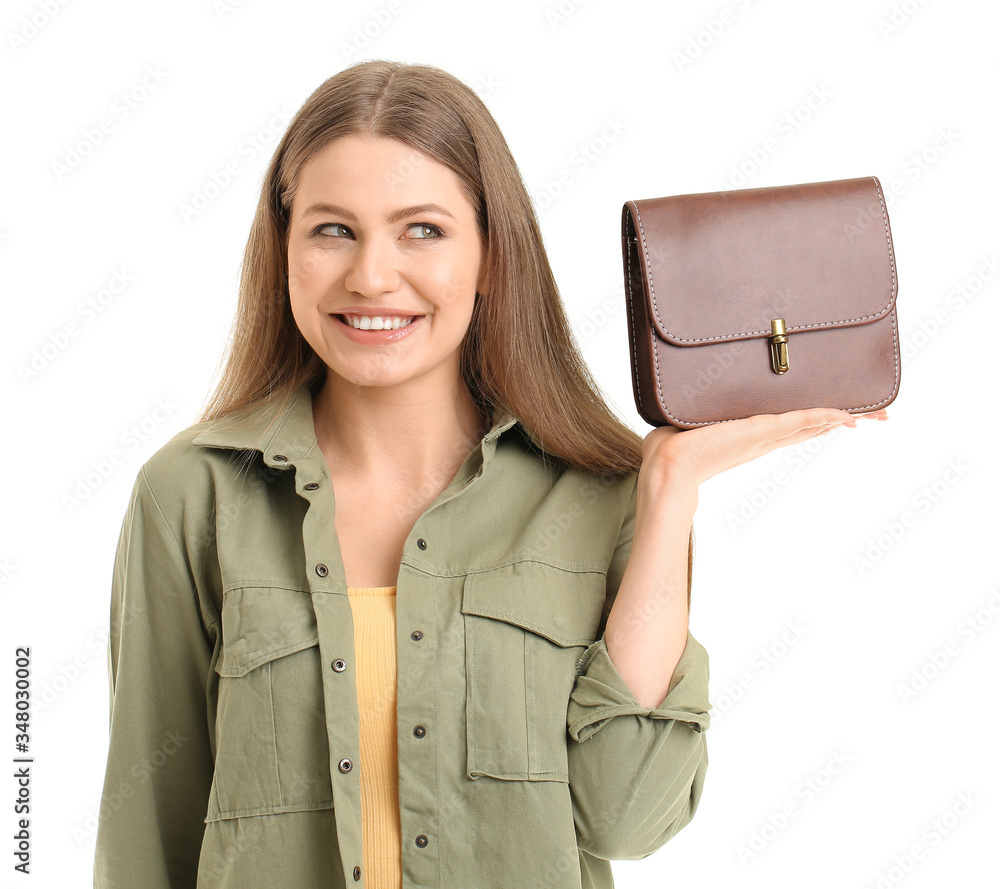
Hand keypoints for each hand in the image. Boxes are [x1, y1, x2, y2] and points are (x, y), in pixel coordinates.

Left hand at [640, 408, 888, 491]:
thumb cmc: (671, 447)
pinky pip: (799, 422)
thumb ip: (706, 407)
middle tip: (879, 414)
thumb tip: (698, 386)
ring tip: (877, 415)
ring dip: (845, 418)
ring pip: (813, 425)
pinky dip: (824, 418)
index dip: (822, 419)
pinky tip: (847, 416)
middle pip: (814, 426)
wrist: (667, 467)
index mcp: (753, 435)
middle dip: (847, 418)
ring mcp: (765, 437)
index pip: (795, 425)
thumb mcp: (696, 419)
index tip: (846, 414)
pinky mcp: (760, 432)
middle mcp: (764, 438)